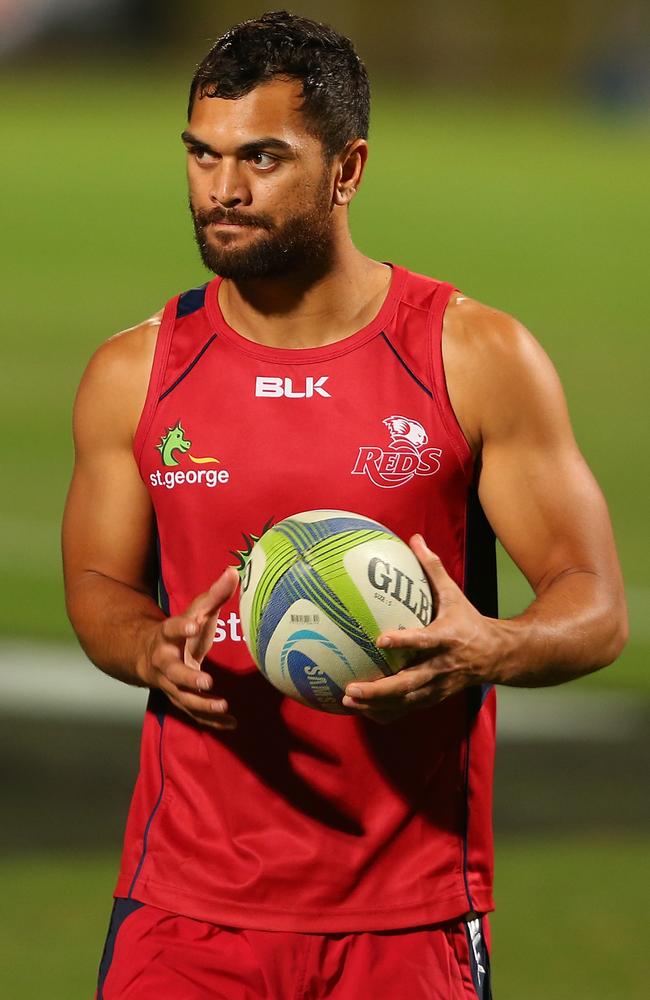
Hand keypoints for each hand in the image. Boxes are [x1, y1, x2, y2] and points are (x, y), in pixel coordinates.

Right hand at [140, 567, 238, 729]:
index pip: (172, 628)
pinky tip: (231, 724)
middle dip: (189, 679)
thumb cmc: (180, 631)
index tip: (194, 623)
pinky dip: (212, 721)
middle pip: (174, 673)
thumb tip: (233, 571)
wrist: (149, 655)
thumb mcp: (194, 612)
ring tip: (224, 707)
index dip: (181, 626)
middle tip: (207, 682)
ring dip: (202, 705)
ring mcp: (170, 685)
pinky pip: (194, 714)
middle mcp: (165, 663)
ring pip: (183, 699)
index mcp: (167, 636)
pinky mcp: (180, 700)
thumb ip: (214, 594)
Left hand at [341, 535, 501, 722]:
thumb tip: (415, 538)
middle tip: (351, 688)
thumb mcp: (454, 594)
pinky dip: (386, 713)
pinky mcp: (435, 697)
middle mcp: (442, 666)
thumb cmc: (470, 622)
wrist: (498, 656)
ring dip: (378, 704)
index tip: (380, 639)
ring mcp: (439, 686)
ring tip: (349, 700)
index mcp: (447, 638)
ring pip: (407, 701)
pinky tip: (362, 710)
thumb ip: (432, 568)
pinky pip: (408, 709)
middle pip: (410, 683)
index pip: (424, 641)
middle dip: (380, 689)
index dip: (404, 642)